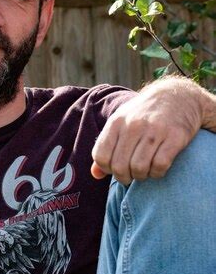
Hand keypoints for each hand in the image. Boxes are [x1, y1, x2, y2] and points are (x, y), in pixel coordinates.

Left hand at [91, 77, 212, 184]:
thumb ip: (106, 147)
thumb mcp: (121, 124)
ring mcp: (155, 130)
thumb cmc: (145, 115)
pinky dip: (157, 173)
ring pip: (139, 168)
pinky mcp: (175, 136)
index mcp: (116, 122)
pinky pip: (160, 165)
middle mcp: (134, 125)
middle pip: (119, 166)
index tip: (116, 168)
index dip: (107, 169)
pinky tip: (158, 168)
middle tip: (131, 175)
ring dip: (141, 176)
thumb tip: (95, 174)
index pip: (101, 156)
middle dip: (124, 177)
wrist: (178, 96)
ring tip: (145, 171)